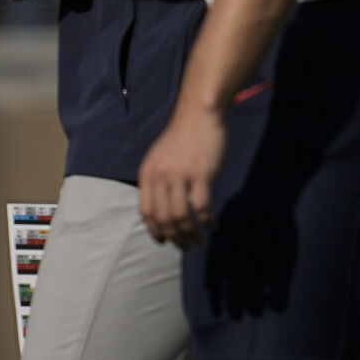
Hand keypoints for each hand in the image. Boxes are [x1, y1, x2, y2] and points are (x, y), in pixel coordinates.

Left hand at [138, 105, 225, 246]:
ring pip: (181, 216)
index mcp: (148, 174)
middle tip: (186, 245)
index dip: (155, 230)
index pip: (146, 212)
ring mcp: (180, 176)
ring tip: (199, 239)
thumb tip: (162, 206)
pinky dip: (207, 220)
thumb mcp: (160, 157)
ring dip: (190, 233)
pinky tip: (213, 224)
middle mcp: (160, 177)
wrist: (200, 114)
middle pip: (163, 218)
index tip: (165, 241)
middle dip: (174, 237)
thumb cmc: (183, 136)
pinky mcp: (202, 174)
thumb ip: (158, 179)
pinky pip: (201, 206)